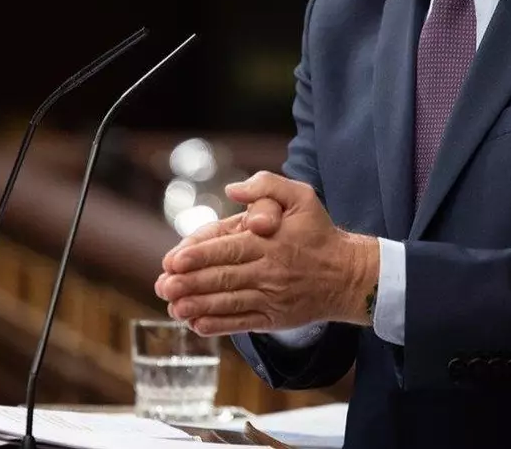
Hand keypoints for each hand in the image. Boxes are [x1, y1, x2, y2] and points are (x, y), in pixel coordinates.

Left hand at [154, 172, 378, 336]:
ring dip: (198, 305)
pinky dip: (218, 325)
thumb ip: (267, 186)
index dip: (199, 255)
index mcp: (270, 241)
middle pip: (223, 277)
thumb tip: (233, 190)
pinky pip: (242, 323)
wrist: (347, 275)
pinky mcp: (274, 318)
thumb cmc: (319, 233)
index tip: (173, 260)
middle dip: (190, 283)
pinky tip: (196, 323)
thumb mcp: (302, 197)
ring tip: (173, 306)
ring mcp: (271, 297)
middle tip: (163, 285)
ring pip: (229, 302)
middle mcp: (269, 270)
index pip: (228, 248)